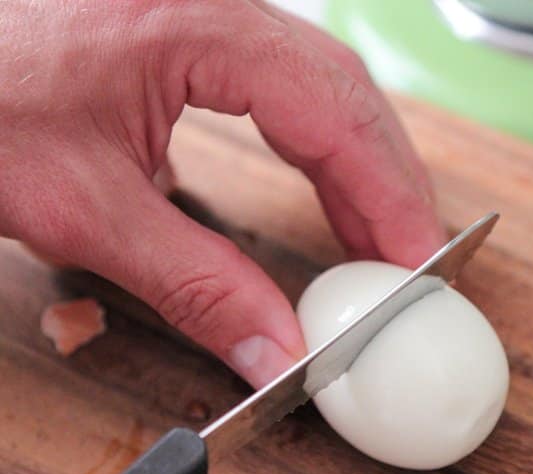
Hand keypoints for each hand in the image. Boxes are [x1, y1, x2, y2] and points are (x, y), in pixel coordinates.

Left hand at [0, 0, 444, 387]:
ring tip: (379, 244)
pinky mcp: (188, 41)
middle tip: (411, 261)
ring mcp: (204, 19)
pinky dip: (317, 154)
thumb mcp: (84, 209)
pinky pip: (284, 94)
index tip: (417, 261)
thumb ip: (194, 284)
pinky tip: (325, 196)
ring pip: (321, 92)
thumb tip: (275, 350)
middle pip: (346, 96)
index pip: (334, 114)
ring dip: (359, 171)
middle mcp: (216, 8)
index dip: (389, 194)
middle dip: (388, 184)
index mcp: (197, 26)